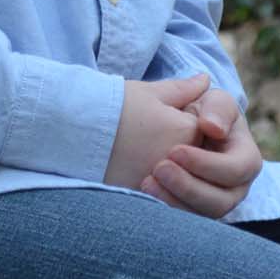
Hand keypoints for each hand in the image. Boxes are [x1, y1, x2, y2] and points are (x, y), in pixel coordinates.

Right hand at [103, 74, 208, 189]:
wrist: (74, 128)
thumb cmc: (111, 105)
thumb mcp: (148, 92)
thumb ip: (183, 89)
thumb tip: (205, 80)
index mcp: (186, 130)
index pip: (204, 131)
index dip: (183, 122)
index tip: (160, 117)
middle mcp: (179, 161)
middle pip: (193, 159)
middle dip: (180, 150)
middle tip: (148, 137)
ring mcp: (163, 183)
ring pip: (178, 180)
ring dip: (167, 172)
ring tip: (138, 154)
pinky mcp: (144, 198)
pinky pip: (161, 196)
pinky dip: (153, 187)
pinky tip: (133, 170)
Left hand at [140, 83, 263, 218]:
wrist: (187, 130)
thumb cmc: (206, 113)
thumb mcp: (215, 102)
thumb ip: (217, 107)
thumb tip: (213, 127)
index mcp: (247, 160)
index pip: (236, 170)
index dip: (207, 164)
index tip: (175, 151)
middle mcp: (236, 188)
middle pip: (220, 201)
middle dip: (188, 186)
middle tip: (159, 168)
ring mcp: (216, 204)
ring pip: (201, 216)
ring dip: (174, 201)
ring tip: (148, 182)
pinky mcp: (196, 213)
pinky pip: (184, 223)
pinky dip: (164, 209)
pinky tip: (144, 193)